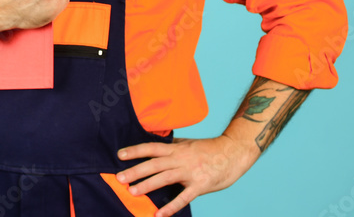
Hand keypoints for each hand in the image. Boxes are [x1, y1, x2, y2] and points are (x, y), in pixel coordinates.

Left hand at [115, 135, 258, 216]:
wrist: (233, 152)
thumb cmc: (210, 149)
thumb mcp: (188, 144)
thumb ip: (173, 147)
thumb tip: (156, 146)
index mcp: (177, 148)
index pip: (152, 148)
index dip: (135, 151)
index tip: (119, 155)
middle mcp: (181, 158)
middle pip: (154, 164)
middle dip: (136, 171)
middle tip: (119, 178)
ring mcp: (190, 172)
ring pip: (165, 178)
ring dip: (147, 185)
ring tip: (133, 192)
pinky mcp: (200, 185)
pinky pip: (183, 197)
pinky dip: (171, 207)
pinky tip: (159, 215)